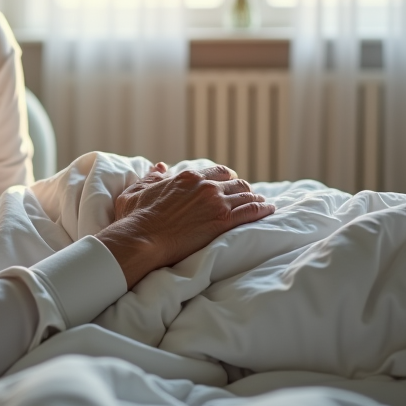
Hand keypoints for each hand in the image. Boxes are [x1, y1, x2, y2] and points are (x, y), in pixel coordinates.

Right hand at [97, 163, 274, 289]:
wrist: (142, 238)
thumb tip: (160, 167)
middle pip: (236, 182)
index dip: (227, 178)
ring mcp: (216, 203)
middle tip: (247, 196)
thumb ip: (151, 177)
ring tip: (262, 204)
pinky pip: (252, 211)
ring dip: (255, 199)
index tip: (230, 184)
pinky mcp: (223, 221)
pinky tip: (269, 210)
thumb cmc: (136, 218)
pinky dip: (263, 209)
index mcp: (187, 177)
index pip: (218, 172)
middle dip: (243, 189)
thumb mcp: (136, 191)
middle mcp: (205, 186)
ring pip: (246, 195)